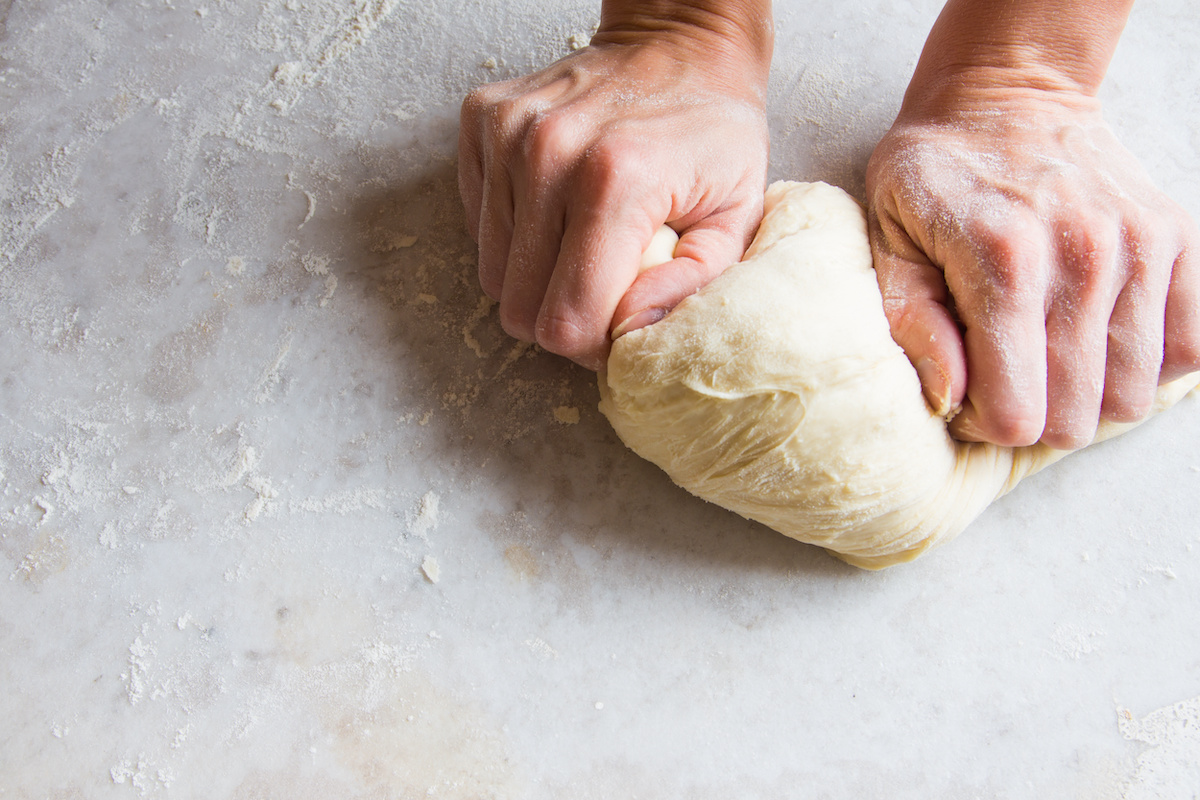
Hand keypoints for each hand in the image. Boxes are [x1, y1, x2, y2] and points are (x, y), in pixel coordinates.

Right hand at [458, 3, 771, 369]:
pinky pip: (478, 223)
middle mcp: (548, 155)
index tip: (618, 327)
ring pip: (493, 271)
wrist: (679, 42)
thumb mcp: (737, 216)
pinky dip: (516, 233)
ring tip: (585, 241)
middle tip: (603, 288)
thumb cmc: (713, 132)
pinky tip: (558, 206)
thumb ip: (689, 285)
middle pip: (518, 305)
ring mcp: (507, 134)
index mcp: (617, 182)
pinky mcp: (482, 121)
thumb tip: (628, 335)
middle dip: (561, 315)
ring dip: (538, 273)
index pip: (564, 321)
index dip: (591, 345)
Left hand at [868, 98, 1199, 448]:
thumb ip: (913, 325)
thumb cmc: (933, 174)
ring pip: (1132, 395)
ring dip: (1086, 395)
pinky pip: (1190, 348)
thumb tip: (950, 399)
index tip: (966, 394)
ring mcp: (1139, 247)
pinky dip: (1144, 363)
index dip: (984, 422)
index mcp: (1003, 262)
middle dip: (1033, 416)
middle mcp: (1084, 257)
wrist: (1004, 94)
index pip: (1017, 412)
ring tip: (1045, 356)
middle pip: (1077, 417)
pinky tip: (1096, 340)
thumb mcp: (888, 241)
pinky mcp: (1175, 238)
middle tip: (1002, 376)